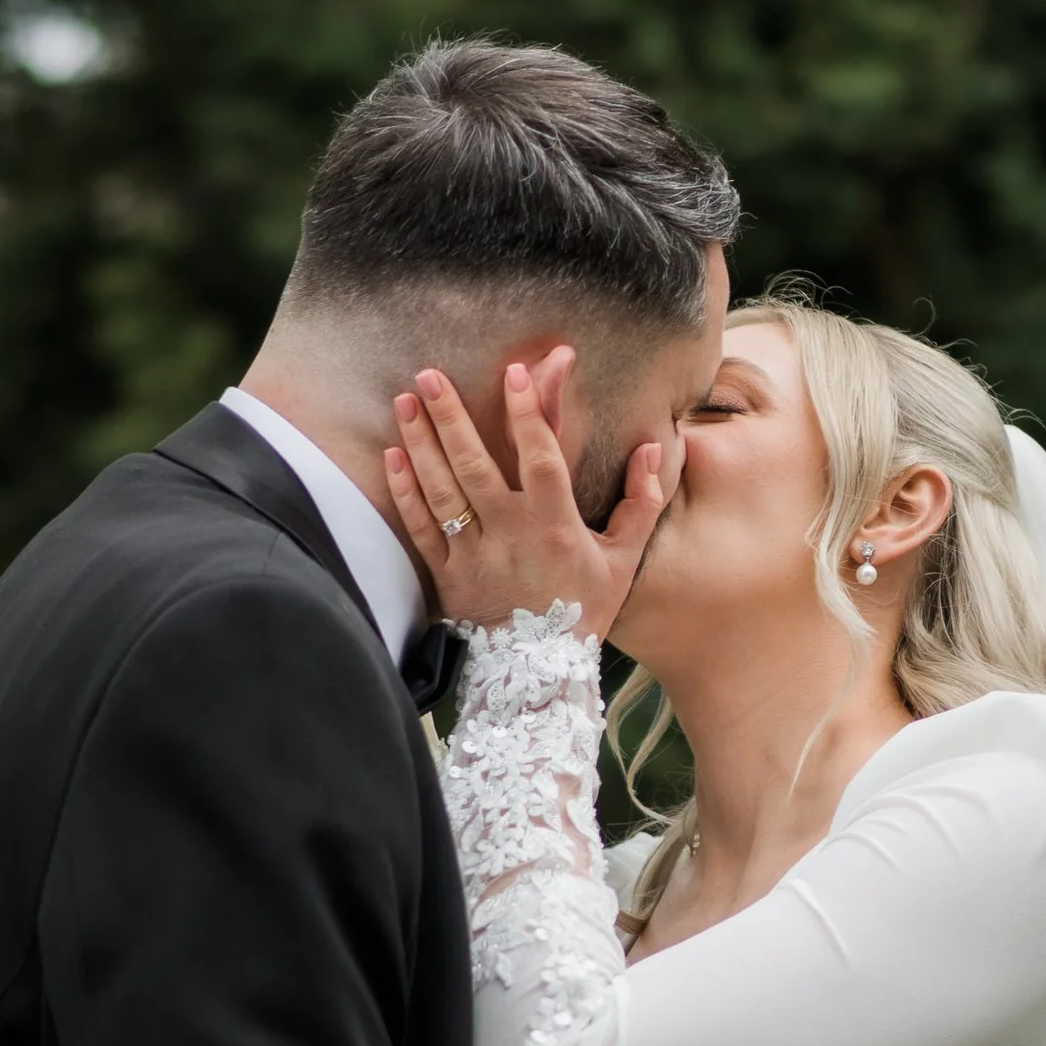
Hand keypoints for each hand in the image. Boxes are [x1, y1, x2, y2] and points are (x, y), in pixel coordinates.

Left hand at [384, 353, 670, 636]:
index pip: (542, 458)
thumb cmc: (583, 609)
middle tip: (428, 375)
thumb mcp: (623, 558)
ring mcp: (476, 556)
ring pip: (442, 492)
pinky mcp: (448, 577)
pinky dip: (405, 493)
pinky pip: (422, 529)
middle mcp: (512, 535)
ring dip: (420, 443)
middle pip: (475, 467)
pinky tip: (393, 456)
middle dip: (450, 417)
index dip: (530, 414)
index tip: (517, 372)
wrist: (542, 673)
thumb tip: (653, 447)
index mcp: (556, 525)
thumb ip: (642, 501)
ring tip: (403, 401)